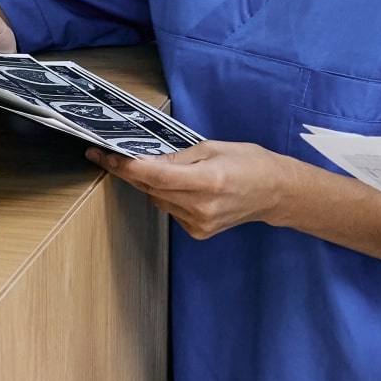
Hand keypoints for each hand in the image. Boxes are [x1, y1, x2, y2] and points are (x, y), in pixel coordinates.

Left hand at [87, 140, 291, 238]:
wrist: (275, 193)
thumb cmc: (249, 163)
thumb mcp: (213, 148)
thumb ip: (178, 156)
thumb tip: (146, 158)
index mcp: (207, 181)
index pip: (155, 175)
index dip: (126, 166)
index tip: (105, 155)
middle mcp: (201, 207)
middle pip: (151, 189)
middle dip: (132, 172)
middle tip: (114, 156)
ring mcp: (199, 223)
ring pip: (157, 201)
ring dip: (151, 184)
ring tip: (161, 169)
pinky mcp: (198, 232)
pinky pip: (170, 210)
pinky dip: (168, 197)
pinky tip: (182, 187)